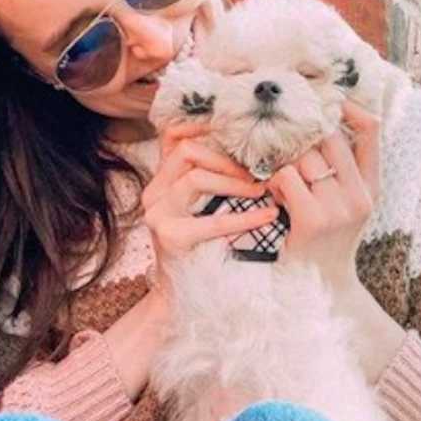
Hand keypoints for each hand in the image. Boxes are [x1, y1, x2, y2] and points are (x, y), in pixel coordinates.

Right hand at [142, 119, 279, 286]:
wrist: (183, 296)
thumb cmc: (201, 248)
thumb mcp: (200, 206)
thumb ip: (210, 178)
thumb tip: (248, 148)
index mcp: (161, 179)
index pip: (172, 135)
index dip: (201, 124)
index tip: (234, 127)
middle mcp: (154, 192)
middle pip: (187, 152)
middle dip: (228, 159)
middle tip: (257, 171)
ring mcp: (158, 214)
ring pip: (195, 177)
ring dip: (235, 182)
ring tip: (262, 191)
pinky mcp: (170, 237)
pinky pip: (211, 220)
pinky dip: (244, 217)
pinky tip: (266, 216)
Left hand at [267, 98, 379, 290]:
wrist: (321, 287)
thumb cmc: (325, 240)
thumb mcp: (344, 204)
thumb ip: (341, 170)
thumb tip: (323, 126)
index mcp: (371, 187)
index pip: (372, 132)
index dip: (352, 108)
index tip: (331, 98)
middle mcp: (360, 195)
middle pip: (329, 139)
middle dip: (302, 141)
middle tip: (287, 151)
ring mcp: (339, 208)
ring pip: (304, 158)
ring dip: (284, 165)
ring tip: (281, 183)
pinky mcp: (314, 219)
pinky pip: (287, 177)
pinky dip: (274, 182)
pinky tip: (275, 196)